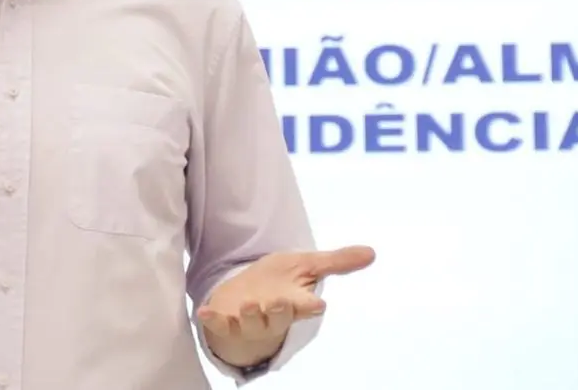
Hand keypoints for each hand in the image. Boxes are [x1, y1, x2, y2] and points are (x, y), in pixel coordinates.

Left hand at [198, 245, 375, 368]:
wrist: (244, 301)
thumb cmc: (278, 284)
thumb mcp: (305, 267)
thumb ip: (336, 262)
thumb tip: (372, 252)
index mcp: (294, 302)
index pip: (306, 305)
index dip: (310, 305)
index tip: (317, 303)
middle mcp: (273, 315)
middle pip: (279, 318)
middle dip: (281, 311)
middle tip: (281, 301)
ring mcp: (248, 321)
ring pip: (252, 323)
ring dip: (250, 315)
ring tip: (249, 304)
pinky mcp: (225, 321)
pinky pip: (219, 324)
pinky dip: (213, 319)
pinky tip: (205, 312)